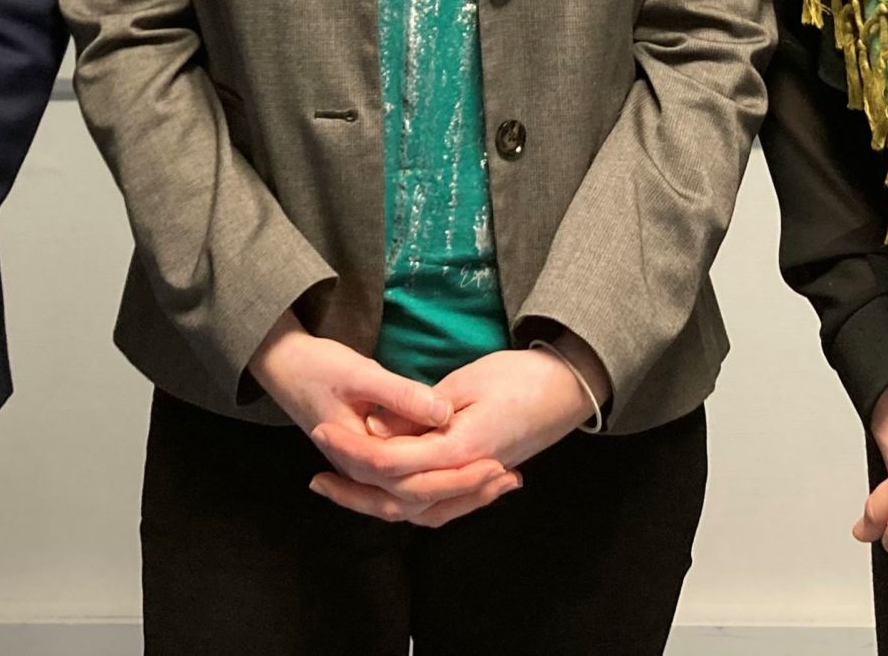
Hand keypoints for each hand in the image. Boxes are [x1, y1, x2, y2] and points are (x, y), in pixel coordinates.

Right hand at [249, 317, 507, 525]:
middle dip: (467, 492)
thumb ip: (400, 396)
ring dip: (458, 497)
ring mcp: (364, 474)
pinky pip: (409, 491)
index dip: (458, 475)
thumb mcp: (359, 373)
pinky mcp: (371, 465)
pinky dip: (441, 490)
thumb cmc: (317, 366)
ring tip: (501, 482)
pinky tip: (469, 477)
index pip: (414, 480)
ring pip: (416, 504)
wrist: (283, 366)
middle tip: (510, 477)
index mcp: (360, 455)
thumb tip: (442, 412)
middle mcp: (362, 475)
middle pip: (420, 501)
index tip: (497, 462)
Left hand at [312, 338, 606, 528]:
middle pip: (399, 499)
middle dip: (354, 491)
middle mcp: (466, 476)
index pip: (393, 463)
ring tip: (343, 489)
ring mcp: (476, 482)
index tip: (321, 434)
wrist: (570, 387)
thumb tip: (377, 432)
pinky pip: (440, 505)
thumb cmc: (521, 376)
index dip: (353, 452)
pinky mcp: (482, 478)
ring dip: (378, 503)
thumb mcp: (465, 381)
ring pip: (419, 510)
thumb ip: (418, 411)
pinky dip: (410, 502)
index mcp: (459, 449)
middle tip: (317, 478)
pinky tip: (391, 493)